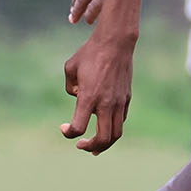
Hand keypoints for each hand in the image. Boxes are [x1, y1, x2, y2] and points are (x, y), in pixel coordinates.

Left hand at [60, 31, 134, 153]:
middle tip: (80, 145)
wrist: (116, 42)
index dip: (68, 133)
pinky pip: (121, 120)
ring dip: (105, 144)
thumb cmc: (90, 53)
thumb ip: (70, 88)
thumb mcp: (70, 68)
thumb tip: (77, 98)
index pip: (78, 127)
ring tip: (95, 147)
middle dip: (90, 147)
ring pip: (116, 134)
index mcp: (89, 97)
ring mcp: (119, 102)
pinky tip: (104, 126)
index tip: (64, 127)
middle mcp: (105, 103)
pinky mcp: (126, 98)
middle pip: (103, 139)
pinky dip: (112, 128)